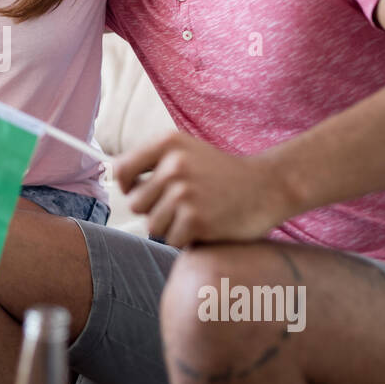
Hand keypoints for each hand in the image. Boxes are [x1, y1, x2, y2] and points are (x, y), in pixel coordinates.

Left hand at [114, 132, 296, 247]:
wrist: (269, 186)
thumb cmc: (223, 174)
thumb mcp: (188, 152)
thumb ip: (154, 163)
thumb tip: (115, 182)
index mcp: (169, 143)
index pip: (121, 169)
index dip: (126, 185)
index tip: (137, 189)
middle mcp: (174, 165)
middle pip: (136, 204)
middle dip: (155, 210)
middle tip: (184, 204)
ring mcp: (185, 193)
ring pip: (153, 225)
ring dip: (172, 226)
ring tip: (197, 213)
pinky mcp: (196, 220)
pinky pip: (173, 240)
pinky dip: (188, 239)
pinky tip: (208, 224)